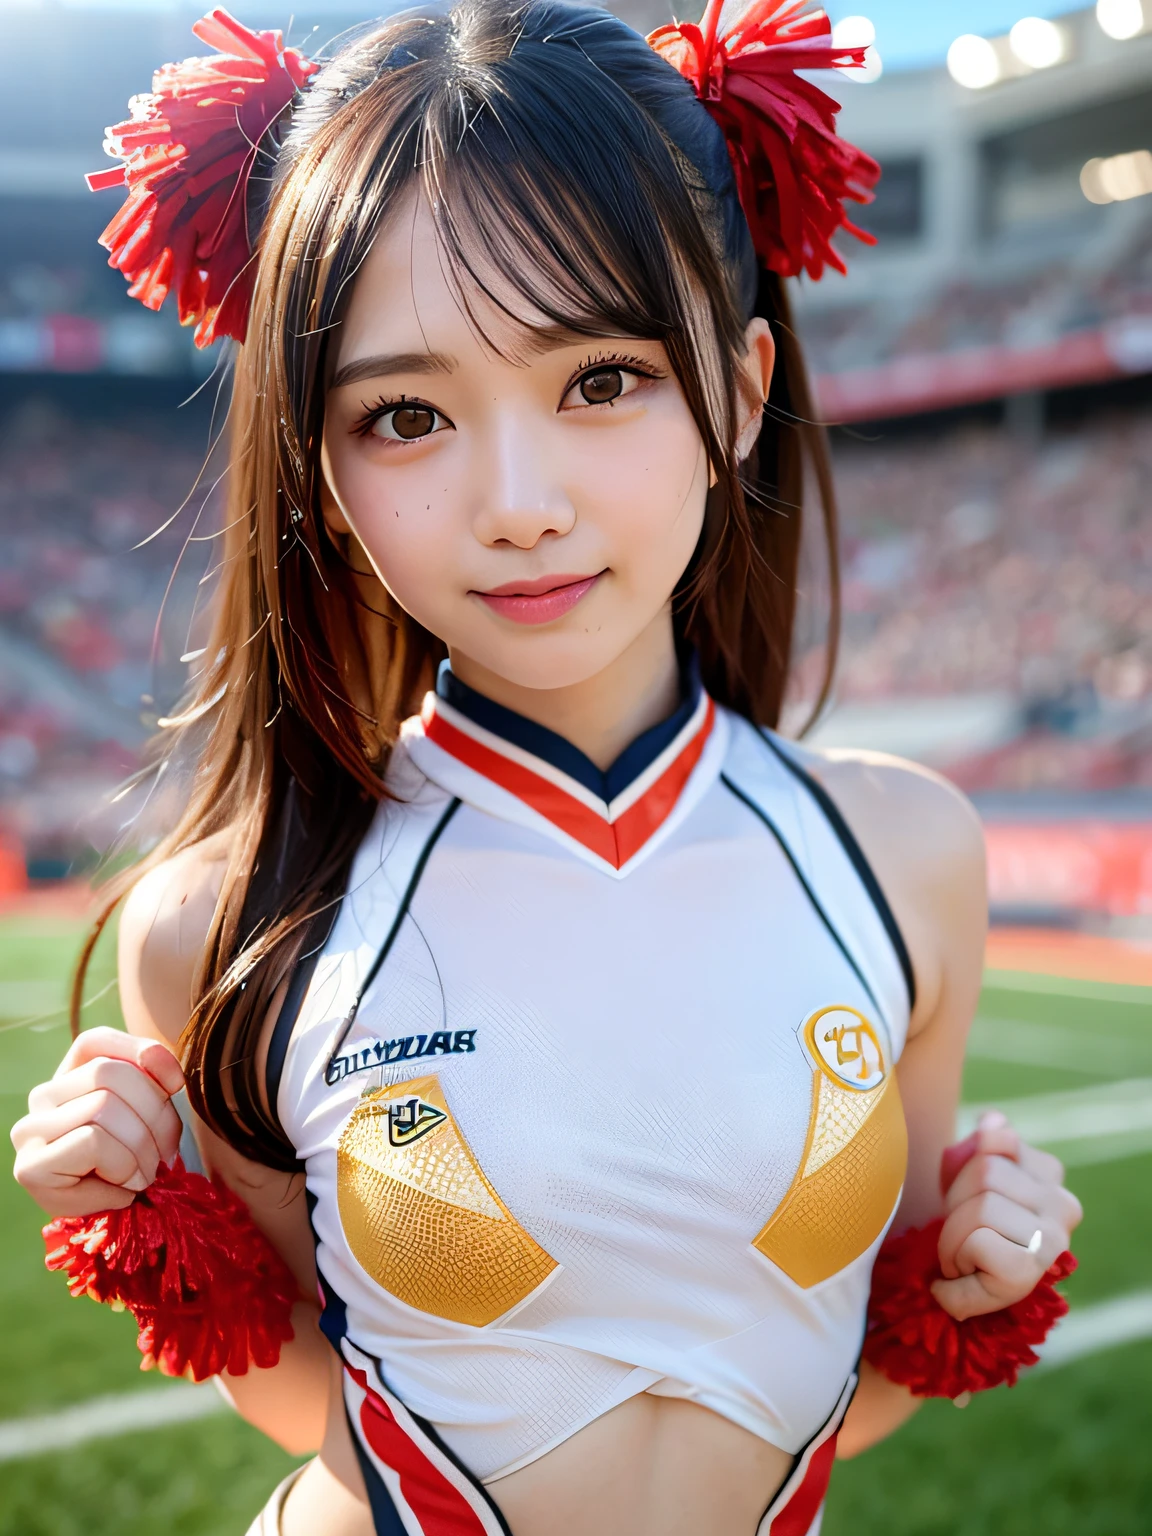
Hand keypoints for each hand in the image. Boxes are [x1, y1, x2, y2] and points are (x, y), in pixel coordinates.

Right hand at [11, 1028, 184, 1218]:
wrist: (104, 1221)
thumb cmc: (127, 1162)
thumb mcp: (142, 1117)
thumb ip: (152, 1087)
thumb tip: (172, 1079)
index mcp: (68, 1077)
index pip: (95, 1041)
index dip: (141, 1052)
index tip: (175, 1084)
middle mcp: (43, 1096)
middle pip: (111, 1073)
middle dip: (155, 1113)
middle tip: (166, 1151)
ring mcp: (32, 1130)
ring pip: (104, 1107)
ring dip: (141, 1148)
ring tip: (145, 1174)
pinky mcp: (31, 1167)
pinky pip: (94, 1144)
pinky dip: (123, 1167)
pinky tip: (124, 1187)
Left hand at [932, 1110, 1082, 1321]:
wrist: (968, 1284)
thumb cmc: (971, 1226)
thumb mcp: (974, 1176)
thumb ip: (985, 1144)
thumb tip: (991, 1121)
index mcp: (1048, 1172)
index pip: (996, 1139)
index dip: (966, 1166)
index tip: (970, 1199)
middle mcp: (1062, 1203)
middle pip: (985, 1172)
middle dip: (955, 1204)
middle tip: (961, 1235)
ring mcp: (1051, 1238)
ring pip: (981, 1207)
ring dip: (952, 1236)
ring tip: (963, 1254)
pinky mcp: (1029, 1271)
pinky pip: (978, 1242)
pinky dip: (955, 1258)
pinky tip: (964, 1271)